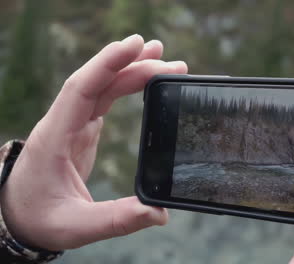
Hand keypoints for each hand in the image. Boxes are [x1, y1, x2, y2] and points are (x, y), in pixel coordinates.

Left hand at [0, 34, 187, 250]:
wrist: (19, 217)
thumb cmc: (41, 219)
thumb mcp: (77, 226)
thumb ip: (117, 220)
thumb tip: (159, 212)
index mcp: (55, 137)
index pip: (80, 88)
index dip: (106, 63)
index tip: (134, 44)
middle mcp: (64, 123)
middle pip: (99, 82)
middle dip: (133, 66)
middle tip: (172, 63)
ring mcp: (73, 123)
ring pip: (103, 86)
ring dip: (132, 70)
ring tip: (164, 59)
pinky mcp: (83, 129)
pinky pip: (105, 98)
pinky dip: (126, 84)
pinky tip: (144, 79)